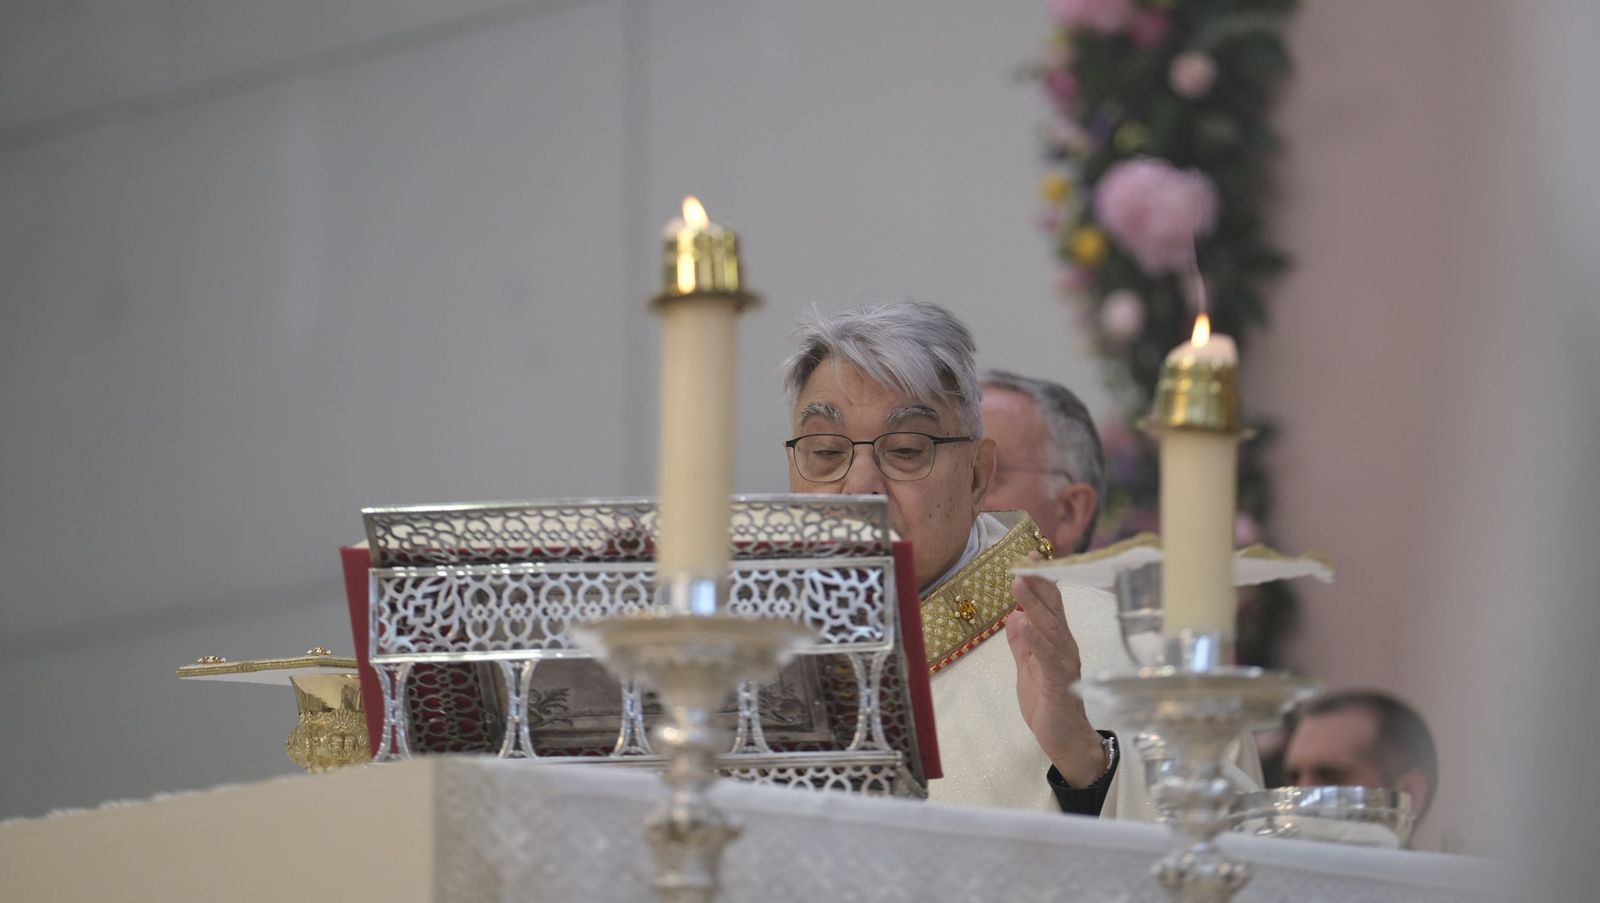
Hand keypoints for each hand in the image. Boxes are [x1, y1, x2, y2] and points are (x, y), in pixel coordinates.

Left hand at [1005, 555, 1109, 786]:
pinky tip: (1025, 622)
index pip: (1051, 605)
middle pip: (1053, 609)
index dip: (1041, 581)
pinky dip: (1036, 638)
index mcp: (1057, 642)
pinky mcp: (1059, 682)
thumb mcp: (1029, 667)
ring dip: (1034, 603)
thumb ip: (1022, 643)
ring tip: (1019, 582)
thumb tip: (1014, 615)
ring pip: (1050, 627)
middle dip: (1038, 583)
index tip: (1028, 558)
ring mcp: (1064, 663)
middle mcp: (1065, 647)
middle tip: (1025, 560)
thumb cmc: (1048, 703)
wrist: (1065, 740)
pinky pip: (1048, 656)